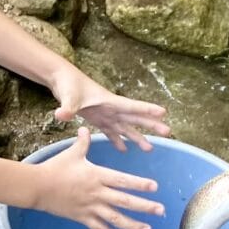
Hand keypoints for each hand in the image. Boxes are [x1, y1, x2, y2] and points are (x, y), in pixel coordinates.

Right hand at [33, 127, 164, 228]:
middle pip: (124, 201)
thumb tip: (86, 128)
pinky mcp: (82, 218)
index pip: (123, 180)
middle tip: (160, 211)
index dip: (139, 184)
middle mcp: (97, 193)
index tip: (155, 187)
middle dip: (144, 206)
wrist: (38, 187)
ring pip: (115, 218)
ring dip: (133, 225)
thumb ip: (83, 142)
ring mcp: (90, 207)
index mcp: (97, 175)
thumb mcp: (72, 153)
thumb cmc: (56, 168)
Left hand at [52, 71, 169, 151]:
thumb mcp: (68, 97)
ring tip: (149, 148)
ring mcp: (105, 113)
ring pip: (125, 127)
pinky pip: (110, 131)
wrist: (60, 79)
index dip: (147, 110)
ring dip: (137, 137)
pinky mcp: (97, 118)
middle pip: (135, 118)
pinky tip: (122, 149)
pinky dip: (116, 140)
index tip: (163, 112)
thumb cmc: (67, 84)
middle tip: (167, 132)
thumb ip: (67, 108)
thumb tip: (61, 116)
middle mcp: (111, 108)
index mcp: (109, 101)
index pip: (132, 106)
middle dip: (150, 125)